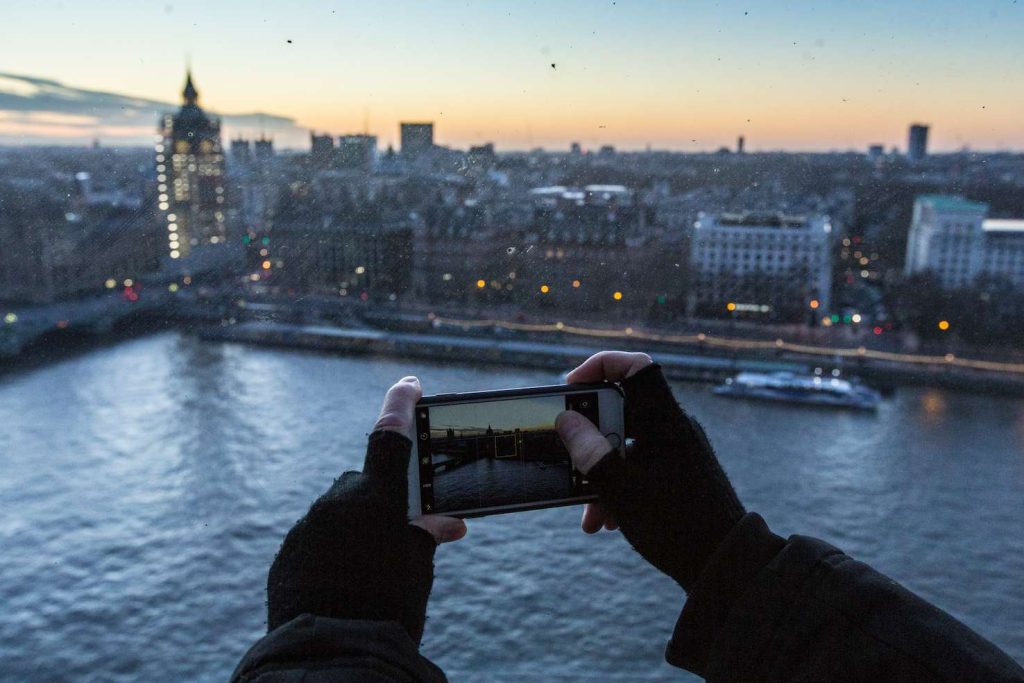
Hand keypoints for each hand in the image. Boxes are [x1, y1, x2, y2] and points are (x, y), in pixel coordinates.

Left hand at [266, 377, 465, 642]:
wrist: (332, 654)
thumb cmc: (389, 606)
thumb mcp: (417, 568)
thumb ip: (425, 535)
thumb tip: (444, 524)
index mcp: (375, 498)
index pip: (390, 436)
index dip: (400, 406)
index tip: (408, 384)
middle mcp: (336, 503)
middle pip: (364, 485)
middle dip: (381, 501)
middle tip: (399, 533)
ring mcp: (307, 528)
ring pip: (338, 514)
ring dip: (355, 530)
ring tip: (371, 572)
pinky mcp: (287, 554)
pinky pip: (315, 540)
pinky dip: (331, 553)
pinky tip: (344, 583)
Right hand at [556, 351, 744, 591]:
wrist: (727, 566)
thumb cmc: (677, 525)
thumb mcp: (622, 491)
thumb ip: (590, 452)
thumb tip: (566, 420)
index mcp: (665, 420)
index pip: (636, 366)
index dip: (601, 366)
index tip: (571, 389)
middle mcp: (674, 429)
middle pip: (622, 412)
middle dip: (591, 440)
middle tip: (570, 459)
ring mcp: (678, 452)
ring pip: (627, 446)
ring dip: (602, 473)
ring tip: (589, 513)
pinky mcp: (679, 474)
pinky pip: (640, 468)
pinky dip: (620, 488)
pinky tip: (608, 521)